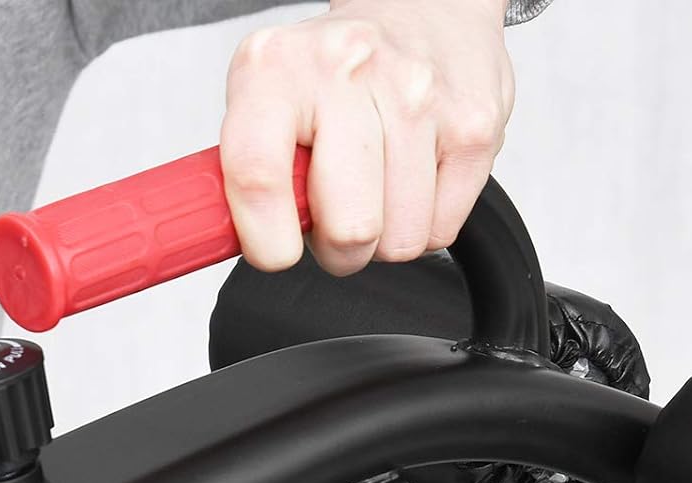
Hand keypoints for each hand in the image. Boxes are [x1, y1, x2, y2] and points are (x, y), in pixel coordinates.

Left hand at [221, 0, 515, 273]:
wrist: (422, 7)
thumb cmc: (330, 76)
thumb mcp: (262, 104)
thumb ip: (239, 175)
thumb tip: (218, 243)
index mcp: (276, 69)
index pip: (257, 176)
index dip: (267, 242)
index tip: (276, 249)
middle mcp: (348, 71)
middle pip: (349, 229)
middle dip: (338, 247)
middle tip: (334, 214)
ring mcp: (418, 96)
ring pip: (398, 240)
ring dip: (382, 236)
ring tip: (373, 188)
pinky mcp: (473, 125)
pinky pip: (439, 230)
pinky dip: (423, 221)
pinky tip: (411, 176)